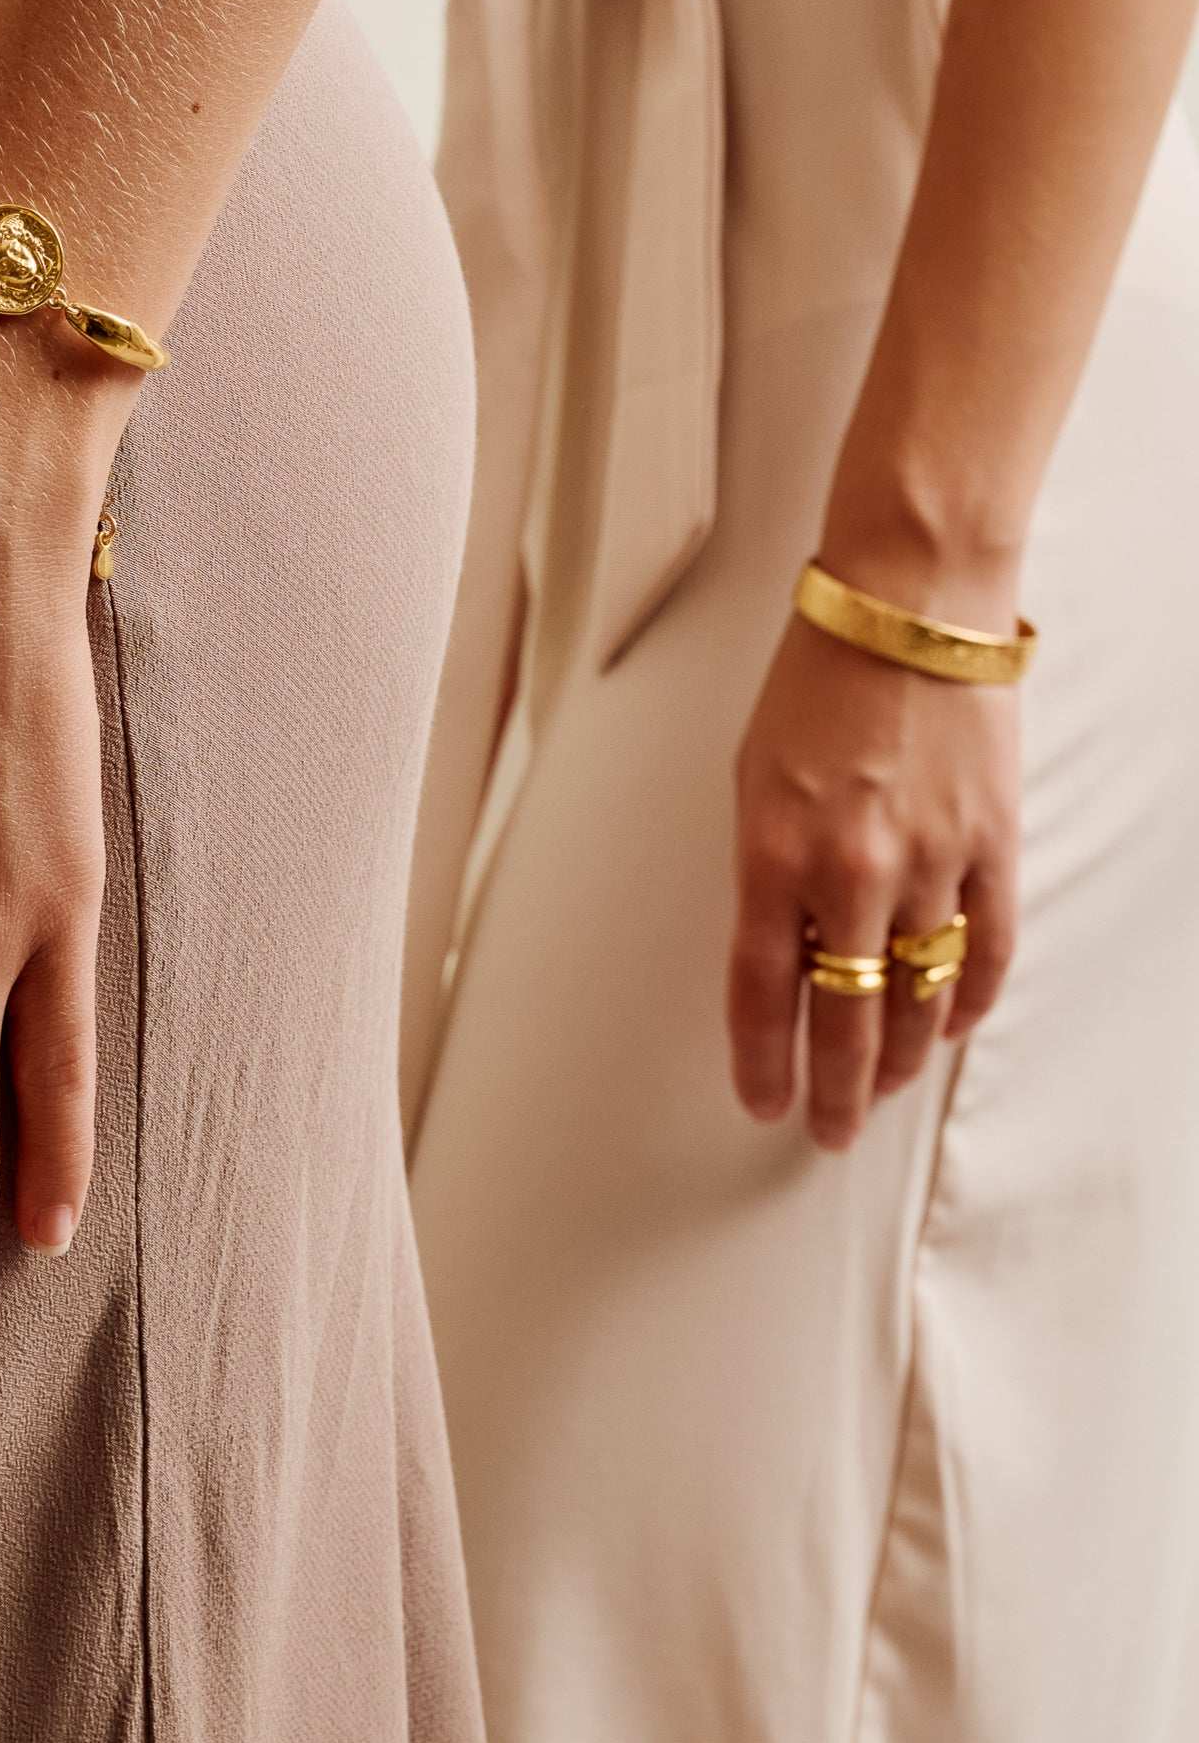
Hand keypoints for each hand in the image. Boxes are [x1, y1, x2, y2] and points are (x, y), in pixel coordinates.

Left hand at [726, 573, 1021, 1149]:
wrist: (907, 613)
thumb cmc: (815, 684)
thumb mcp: (752, 781)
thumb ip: (763, 873)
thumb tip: (779, 953)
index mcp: (773, 855)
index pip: (760, 992)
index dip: (762, 1062)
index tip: (762, 1103)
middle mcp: (852, 873)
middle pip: (844, 1018)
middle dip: (834, 1089)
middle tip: (827, 1129)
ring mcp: (931, 865)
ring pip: (918, 999)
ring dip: (898, 1057)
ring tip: (879, 1089)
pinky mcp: (992, 848)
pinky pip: (984, 951)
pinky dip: (966, 1000)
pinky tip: (945, 1028)